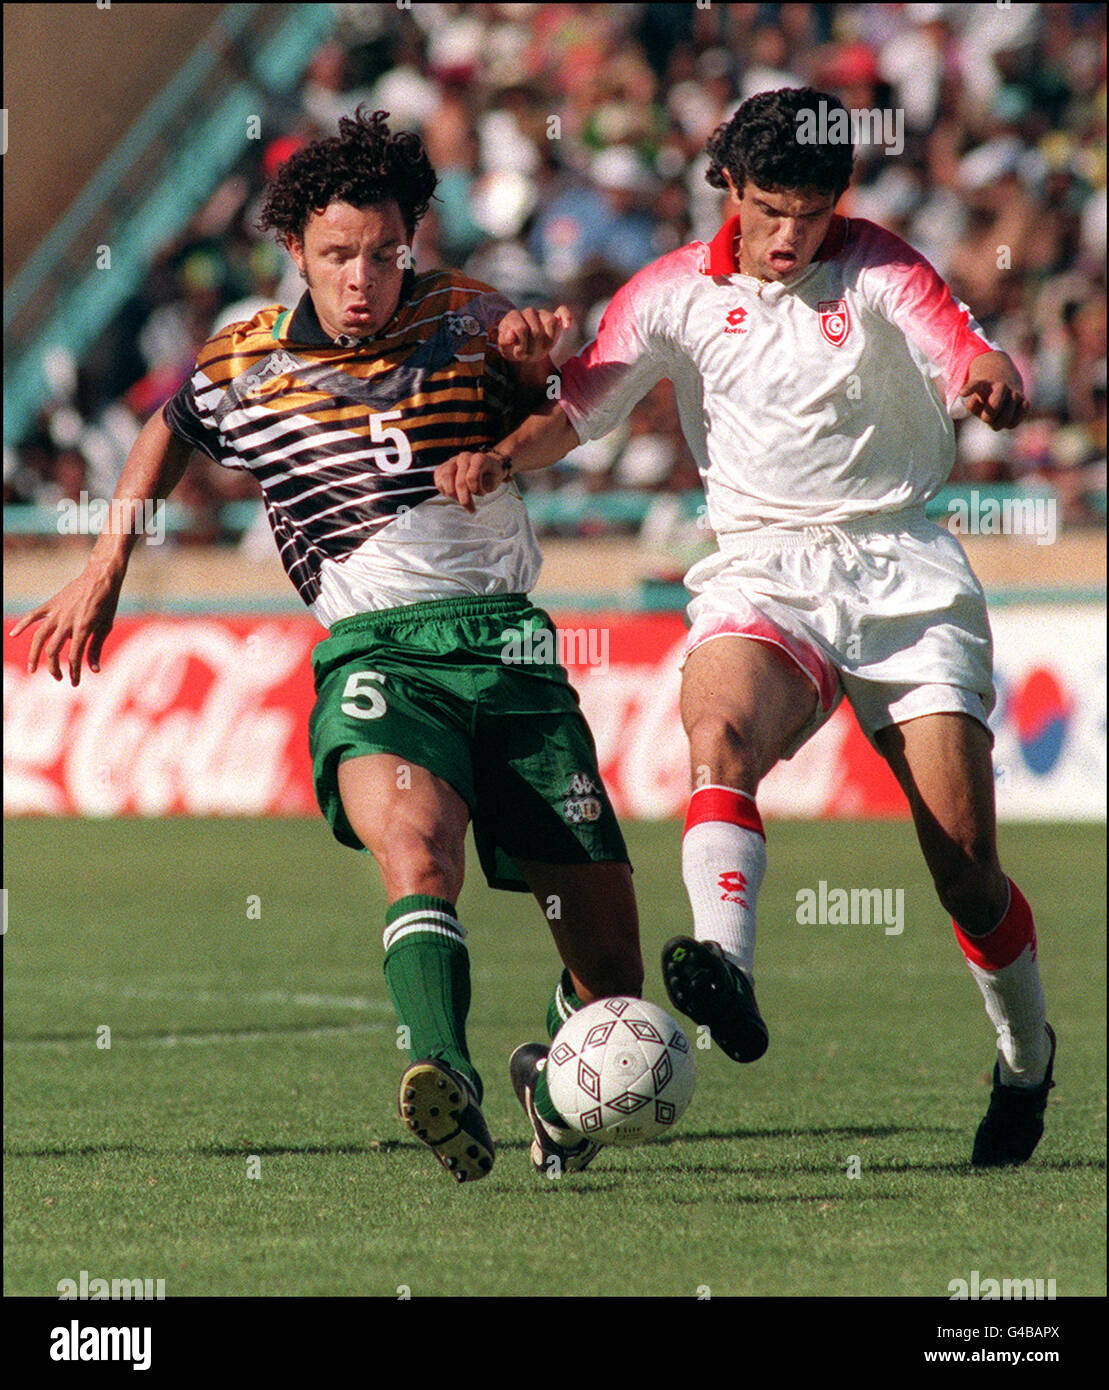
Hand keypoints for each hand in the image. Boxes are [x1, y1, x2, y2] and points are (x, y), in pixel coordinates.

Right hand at [10, 563, 124, 684]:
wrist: (100, 577)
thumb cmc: (107, 603)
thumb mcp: (106, 626)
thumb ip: (96, 648)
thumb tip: (94, 670)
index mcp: (84, 628)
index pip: (74, 657)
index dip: (74, 672)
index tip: (74, 682)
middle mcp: (67, 622)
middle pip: (53, 651)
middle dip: (54, 667)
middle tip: (58, 677)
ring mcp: (57, 612)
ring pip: (39, 637)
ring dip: (34, 654)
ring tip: (32, 668)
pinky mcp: (51, 604)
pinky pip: (33, 615)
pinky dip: (23, 625)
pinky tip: (13, 634)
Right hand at [433, 450, 511, 511]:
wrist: (484, 467)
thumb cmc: (490, 475)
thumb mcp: (496, 481)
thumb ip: (487, 485)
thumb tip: (473, 491)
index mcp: (478, 458)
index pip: (472, 477)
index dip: (475, 489)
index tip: (480, 495)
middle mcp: (464, 457)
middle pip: (459, 480)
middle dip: (464, 498)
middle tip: (471, 509)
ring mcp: (452, 461)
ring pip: (445, 477)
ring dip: (452, 494)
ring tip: (461, 501)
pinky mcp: (443, 467)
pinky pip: (438, 479)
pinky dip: (443, 490)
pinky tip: (453, 495)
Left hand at [495, 305, 571, 361]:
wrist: (521, 347)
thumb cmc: (513, 346)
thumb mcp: (504, 347)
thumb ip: (504, 341)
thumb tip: (511, 335)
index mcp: (513, 317)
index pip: (521, 329)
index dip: (521, 345)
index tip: (519, 354)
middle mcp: (528, 312)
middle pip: (537, 330)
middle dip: (534, 348)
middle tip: (530, 356)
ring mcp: (542, 314)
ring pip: (550, 321)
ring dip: (548, 342)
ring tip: (543, 351)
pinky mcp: (554, 317)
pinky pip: (562, 312)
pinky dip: (566, 317)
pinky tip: (567, 327)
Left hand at [959, 377, 1028, 430]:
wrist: (1004, 381)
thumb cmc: (984, 396)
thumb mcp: (974, 399)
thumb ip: (973, 406)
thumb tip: (985, 412)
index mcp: (984, 384)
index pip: (976, 385)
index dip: (969, 389)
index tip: (962, 393)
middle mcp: (1001, 386)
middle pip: (993, 408)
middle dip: (987, 418)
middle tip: (986, 418)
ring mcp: (1014, 393)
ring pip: (1005, 420)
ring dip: (998, 423)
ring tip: (996, 418)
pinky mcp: (1025, 401)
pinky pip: (1015, 422)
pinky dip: (1010, 423)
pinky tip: (1008, 417)